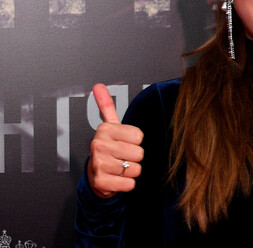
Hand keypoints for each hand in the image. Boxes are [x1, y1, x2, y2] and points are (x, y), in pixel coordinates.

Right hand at [87, 83, 143, 197]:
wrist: (95, 175)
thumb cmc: (108, 149)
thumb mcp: (109, 126)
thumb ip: (106, 106)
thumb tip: (98, 85)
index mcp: (105, 130)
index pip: (139, 136)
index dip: (135, 142)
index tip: (124, 143)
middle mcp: (99, 145)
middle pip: (139, 153)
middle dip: (134, 158)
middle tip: (122, 157)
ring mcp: (99, 164)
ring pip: (135, 169)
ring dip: (131, 171)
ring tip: (119, 168)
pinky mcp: (101, 183)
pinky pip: (129, 184)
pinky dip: (127, 184)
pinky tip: (118, 179)